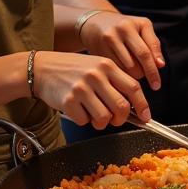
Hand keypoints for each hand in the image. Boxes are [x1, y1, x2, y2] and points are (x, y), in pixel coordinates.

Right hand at [34, 51, 151, 128]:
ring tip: (94, 114)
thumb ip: (114, 81)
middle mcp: (96, 75)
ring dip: (102, 123)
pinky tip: (78, 110)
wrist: (41, 69)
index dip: (143, 105)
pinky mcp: (68, 102)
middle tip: (116, 120)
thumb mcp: (97, 66)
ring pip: (104, 118)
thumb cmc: (72, 69)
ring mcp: (81, 89)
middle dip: (122, 119)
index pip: (133, 87)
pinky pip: (84, 121)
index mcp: (107, 65)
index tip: (146, 117)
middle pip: (122, 106)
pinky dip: (84, 120)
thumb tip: (134, 105)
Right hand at [79, 11, 163, 90]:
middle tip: (146, 77)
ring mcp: (106, 42)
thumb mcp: (142, 28)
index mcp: (131, 26)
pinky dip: (122, 75)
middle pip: (134, 63)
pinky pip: (114, 70)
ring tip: (135, 72)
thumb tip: (160, 65)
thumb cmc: (126, 26)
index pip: (145, 53)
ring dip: (133, 76)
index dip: (152, 71)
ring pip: (124, 69)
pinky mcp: (98, 52)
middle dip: (143, 74)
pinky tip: (124, 73)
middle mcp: (118, 32)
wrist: (96, 22)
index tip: (157, 85)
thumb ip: (153, 45)